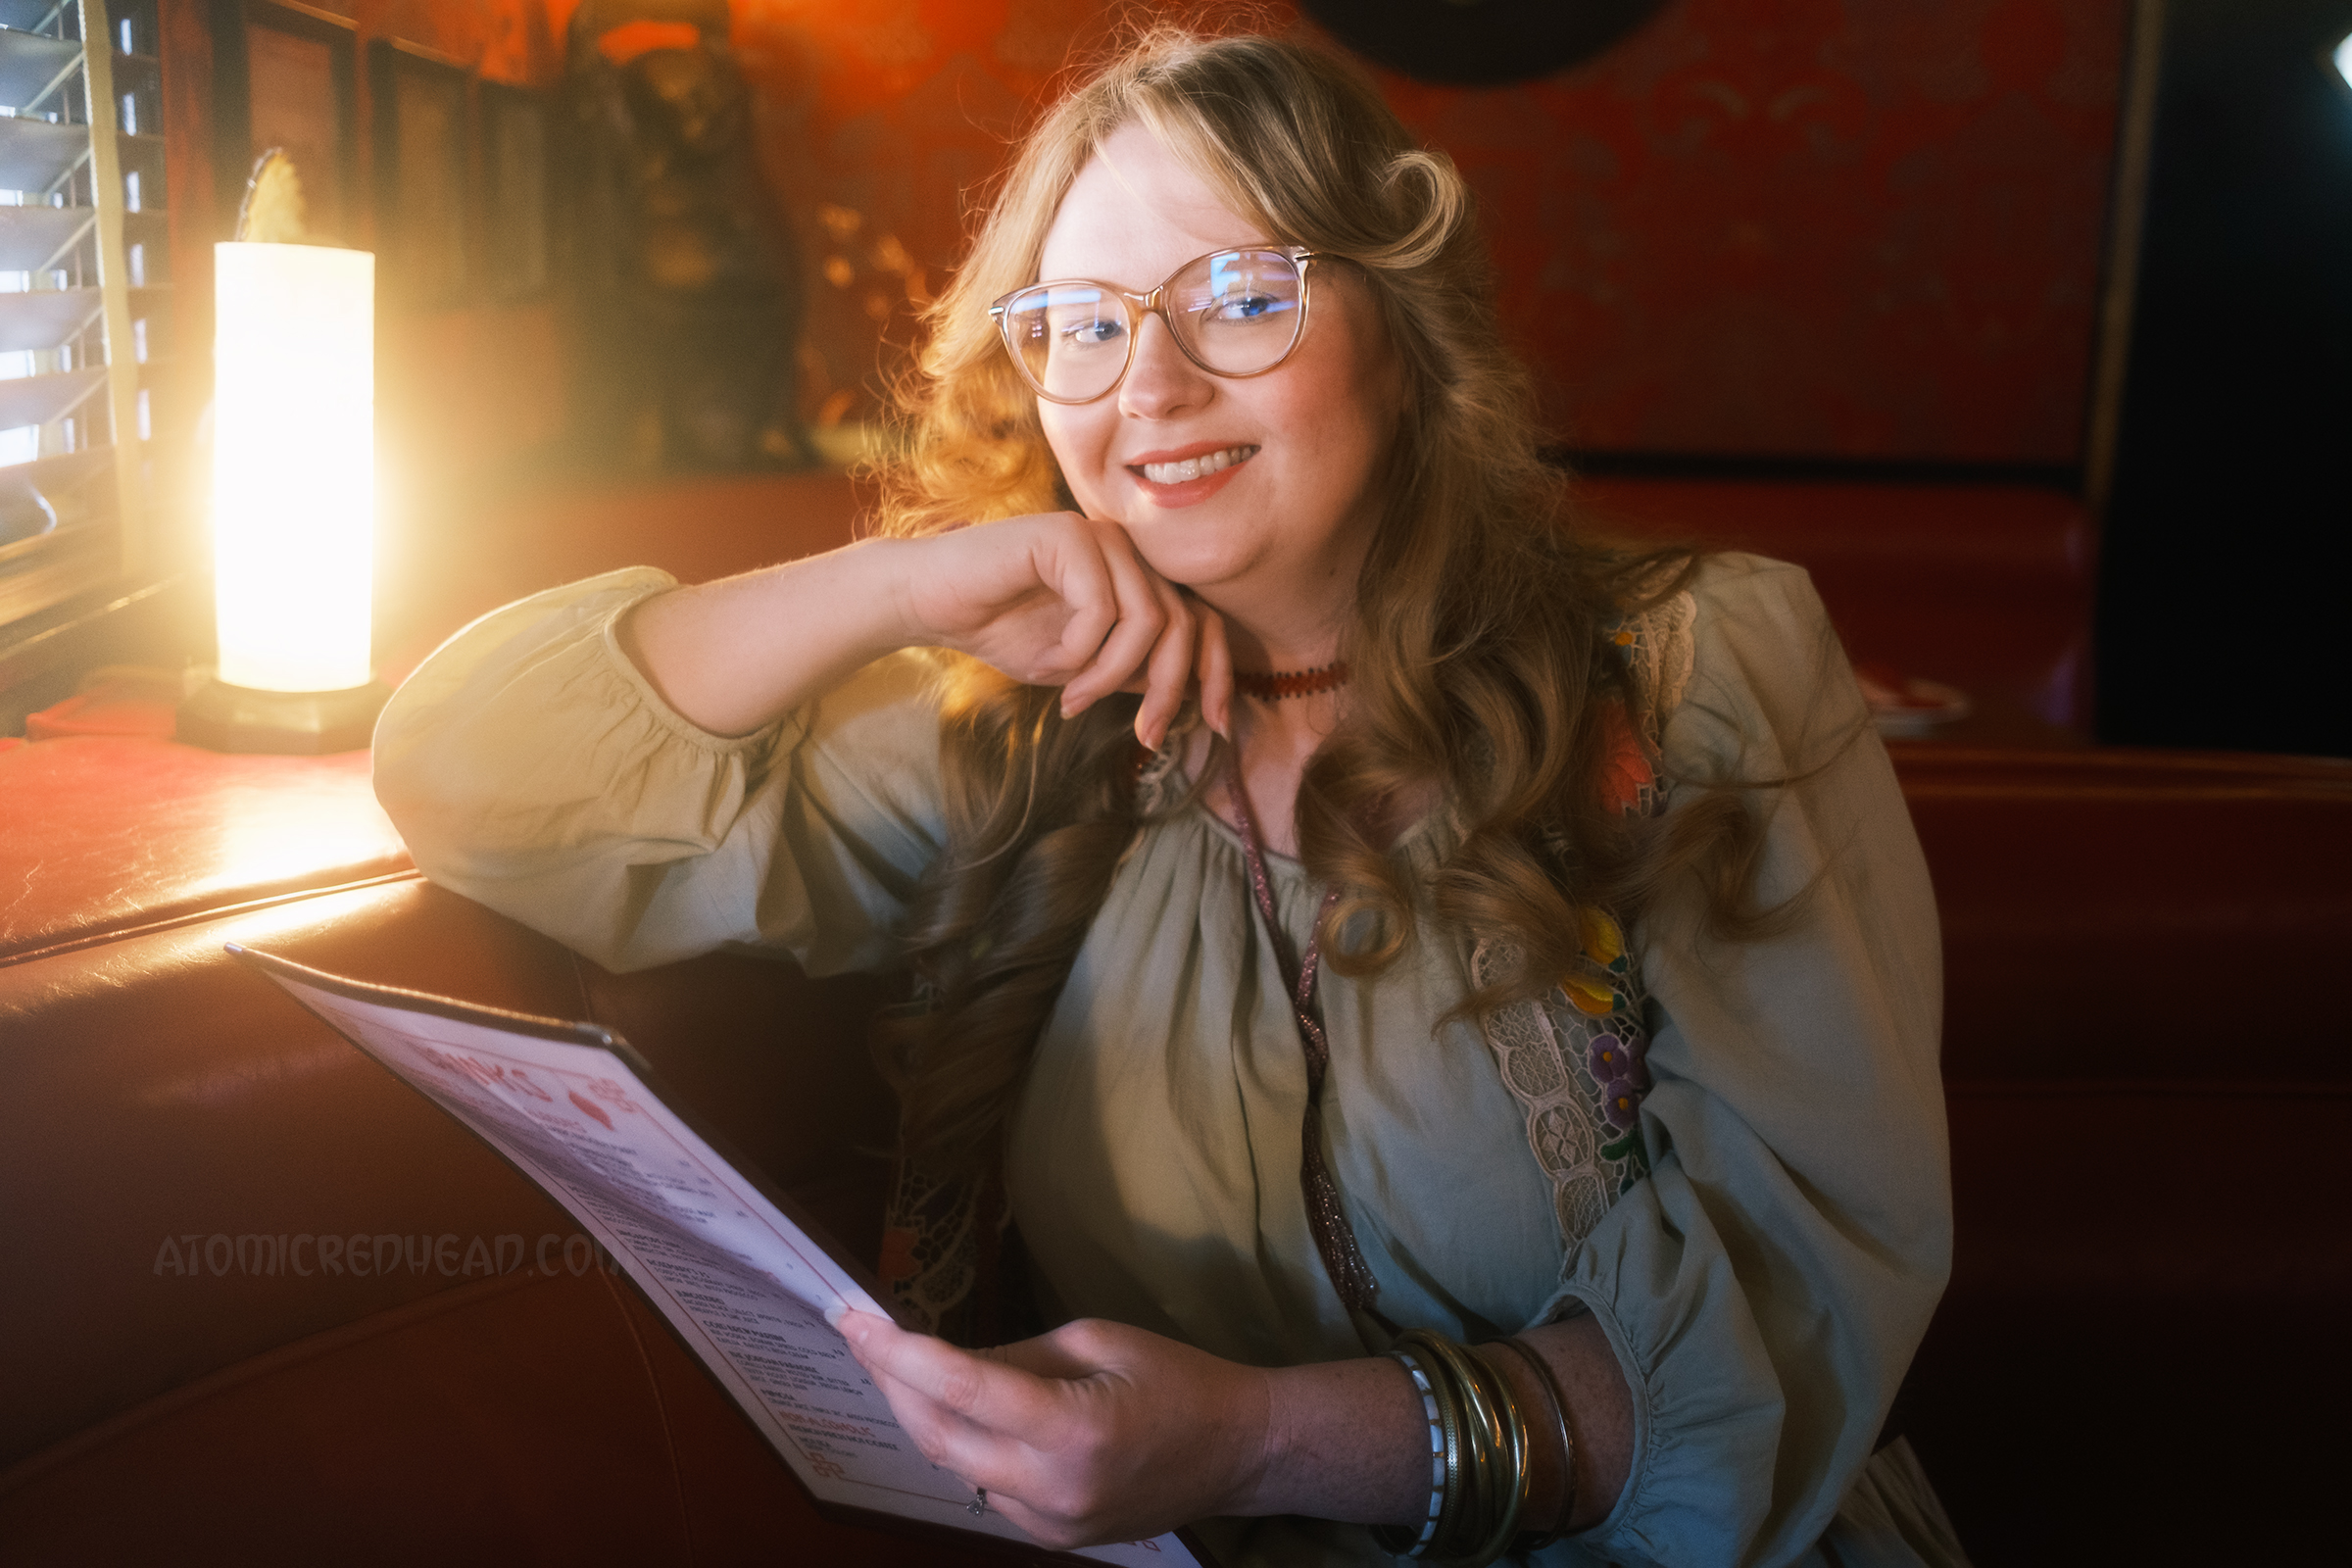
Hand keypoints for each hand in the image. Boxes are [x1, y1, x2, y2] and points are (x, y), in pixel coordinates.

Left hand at [837, 1310, 1270, 1548]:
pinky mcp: (1051, 1539)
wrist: (1237, 1453)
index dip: (900, 1355)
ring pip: (956, 1468)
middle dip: (893, 1385)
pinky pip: (985, 1489)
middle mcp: (1052, 1489)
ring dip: (924, 1417)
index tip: (856, 1321)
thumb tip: (948, 1363)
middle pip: (940, 1438)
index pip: (963, 1390)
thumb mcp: (1096, 1341)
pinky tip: (961, 1414)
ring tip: (902, 1369)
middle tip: (863, 1340)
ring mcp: (1049, 1525)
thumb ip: (1016, 1357)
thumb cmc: (1176, 1379)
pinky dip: (964, 1448)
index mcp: (1072, 1429)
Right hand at [894, 513, 1233, 748]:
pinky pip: (1102, 610)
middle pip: (1183, 624)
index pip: (1201, 619)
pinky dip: (1080, 652)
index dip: (1217, 673)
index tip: (1219, 726)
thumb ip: (1131, 668)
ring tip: (1074, 697)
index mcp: (1133, 574)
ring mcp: (1099, 536)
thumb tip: (1192, 694)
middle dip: (1170, 690)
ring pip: (1148, 621)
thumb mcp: (1080, 666)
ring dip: (1112, 675)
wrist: (928, 602)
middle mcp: (1125, 549)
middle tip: (1146, 735)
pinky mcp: (1068, 534)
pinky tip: (1050, 663)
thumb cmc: (999, 630)